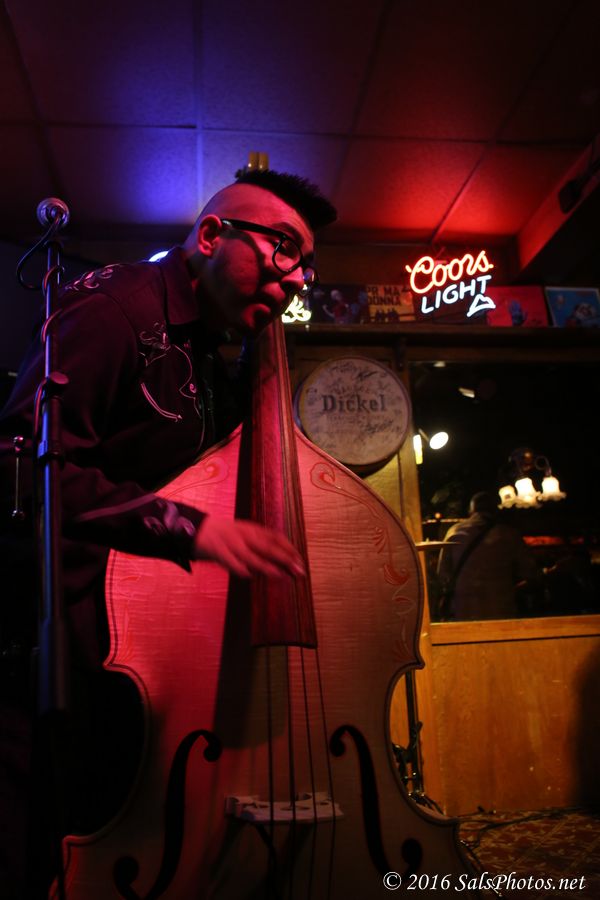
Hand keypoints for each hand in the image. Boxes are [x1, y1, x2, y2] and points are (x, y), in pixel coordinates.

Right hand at [192, 515, 306, 579]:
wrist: (197, 529)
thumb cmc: (226, 536)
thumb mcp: (246, 534)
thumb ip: (261, 545)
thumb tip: (284, 561)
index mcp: (252, 529)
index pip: (275, 537)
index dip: (289, 548)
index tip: (300, 560)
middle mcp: (244, 534)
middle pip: (268, 546)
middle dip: (285, 559)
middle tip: (299, 571)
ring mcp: (231, 542)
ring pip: (251, 555)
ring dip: (266, 566)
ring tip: (280, 575)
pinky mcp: (217, 550)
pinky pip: (230, 560)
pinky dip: (239, 568)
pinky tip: (249, 575)